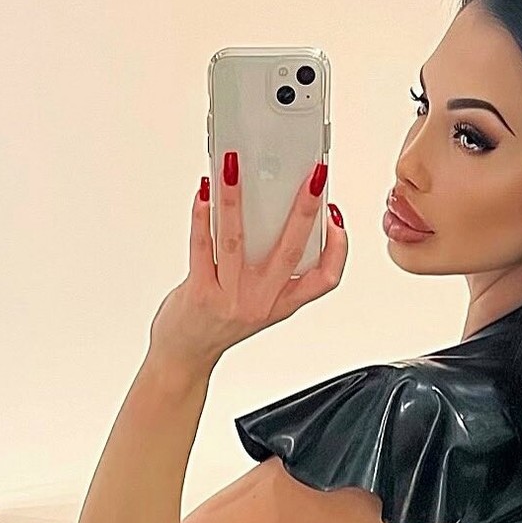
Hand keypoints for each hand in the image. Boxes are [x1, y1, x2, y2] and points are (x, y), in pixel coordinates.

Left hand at [148, 158, 347, 372]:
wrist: (184, 355)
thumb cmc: (217, 323)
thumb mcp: (258, 303)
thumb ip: (270, 268)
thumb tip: (273, 212)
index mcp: (281, 303)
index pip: (325, 278)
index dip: (337, 248)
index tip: (335, 218)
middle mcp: (260, 302)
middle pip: (291, 251)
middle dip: (305, 209)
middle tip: (313, 177)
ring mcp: (230, 298)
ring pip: (237, 241)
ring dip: (235, 199)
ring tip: (234, 167)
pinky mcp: (200, 293)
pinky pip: (201, 247)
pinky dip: (201, 217)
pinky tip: (203, 194)